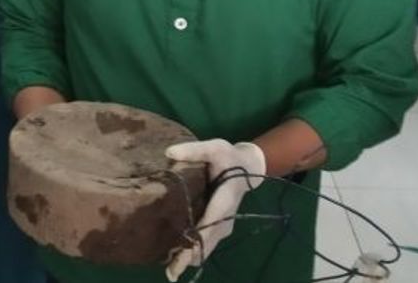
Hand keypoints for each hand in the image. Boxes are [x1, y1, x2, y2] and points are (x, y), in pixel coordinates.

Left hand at [164, 139, 266, 280]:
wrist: (249, 166)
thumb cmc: (229, 156)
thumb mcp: (214, 147)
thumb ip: (193, 150)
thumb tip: (168, 153)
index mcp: (223, 202)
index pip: (208, 226)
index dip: (195, 244)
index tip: (182, 259)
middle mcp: (224, 219)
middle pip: (206, 243)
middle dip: (189, 258)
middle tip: (170, 273)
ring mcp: (223, 225)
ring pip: (207, 246)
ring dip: (190, 257)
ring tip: (170, 268)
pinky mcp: (219, 225)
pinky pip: (206, 242)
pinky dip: (194, 250)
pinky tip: (177, 256)